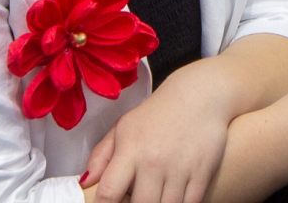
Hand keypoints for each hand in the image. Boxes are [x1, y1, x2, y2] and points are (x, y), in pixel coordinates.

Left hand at [84, 67, 234, 202]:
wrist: (200, 95)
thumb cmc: (157, 114)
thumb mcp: (124, 127)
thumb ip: (101, 155)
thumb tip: (84, 183)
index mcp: (130, 150)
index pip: (108, 193)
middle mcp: (153, 161)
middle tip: (135, 201)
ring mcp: (179, 168)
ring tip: (154, 199)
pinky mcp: (202, 173)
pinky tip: (172, 198)